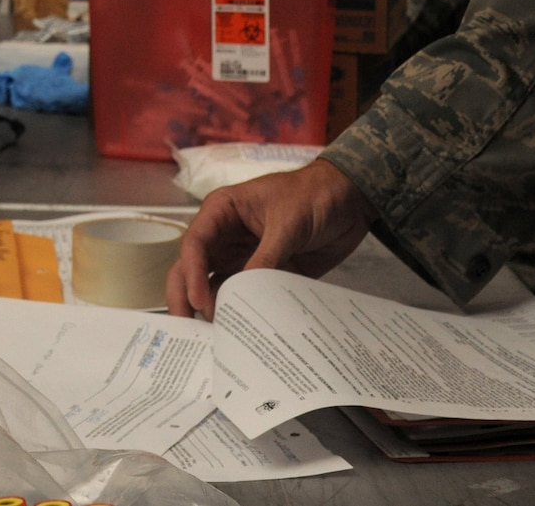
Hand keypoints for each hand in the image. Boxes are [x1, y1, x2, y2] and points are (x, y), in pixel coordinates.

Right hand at [165, 159, 374, 318]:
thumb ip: (266, 257)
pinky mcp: (263, 276)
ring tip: (216, 340)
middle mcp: (224, 238)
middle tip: (188, 330)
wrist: (349, 201)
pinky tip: (243, 334)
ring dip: (214, 310)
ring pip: (215, 288)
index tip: (199, 302)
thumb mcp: (288, 222)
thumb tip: (245, 292)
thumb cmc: (313, 195)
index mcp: (222, 212)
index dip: (192, 273)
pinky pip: (246, 298)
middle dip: (185, 298)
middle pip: (193, 269)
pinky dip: (243, 315)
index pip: (195, 244)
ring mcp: (242, 259)